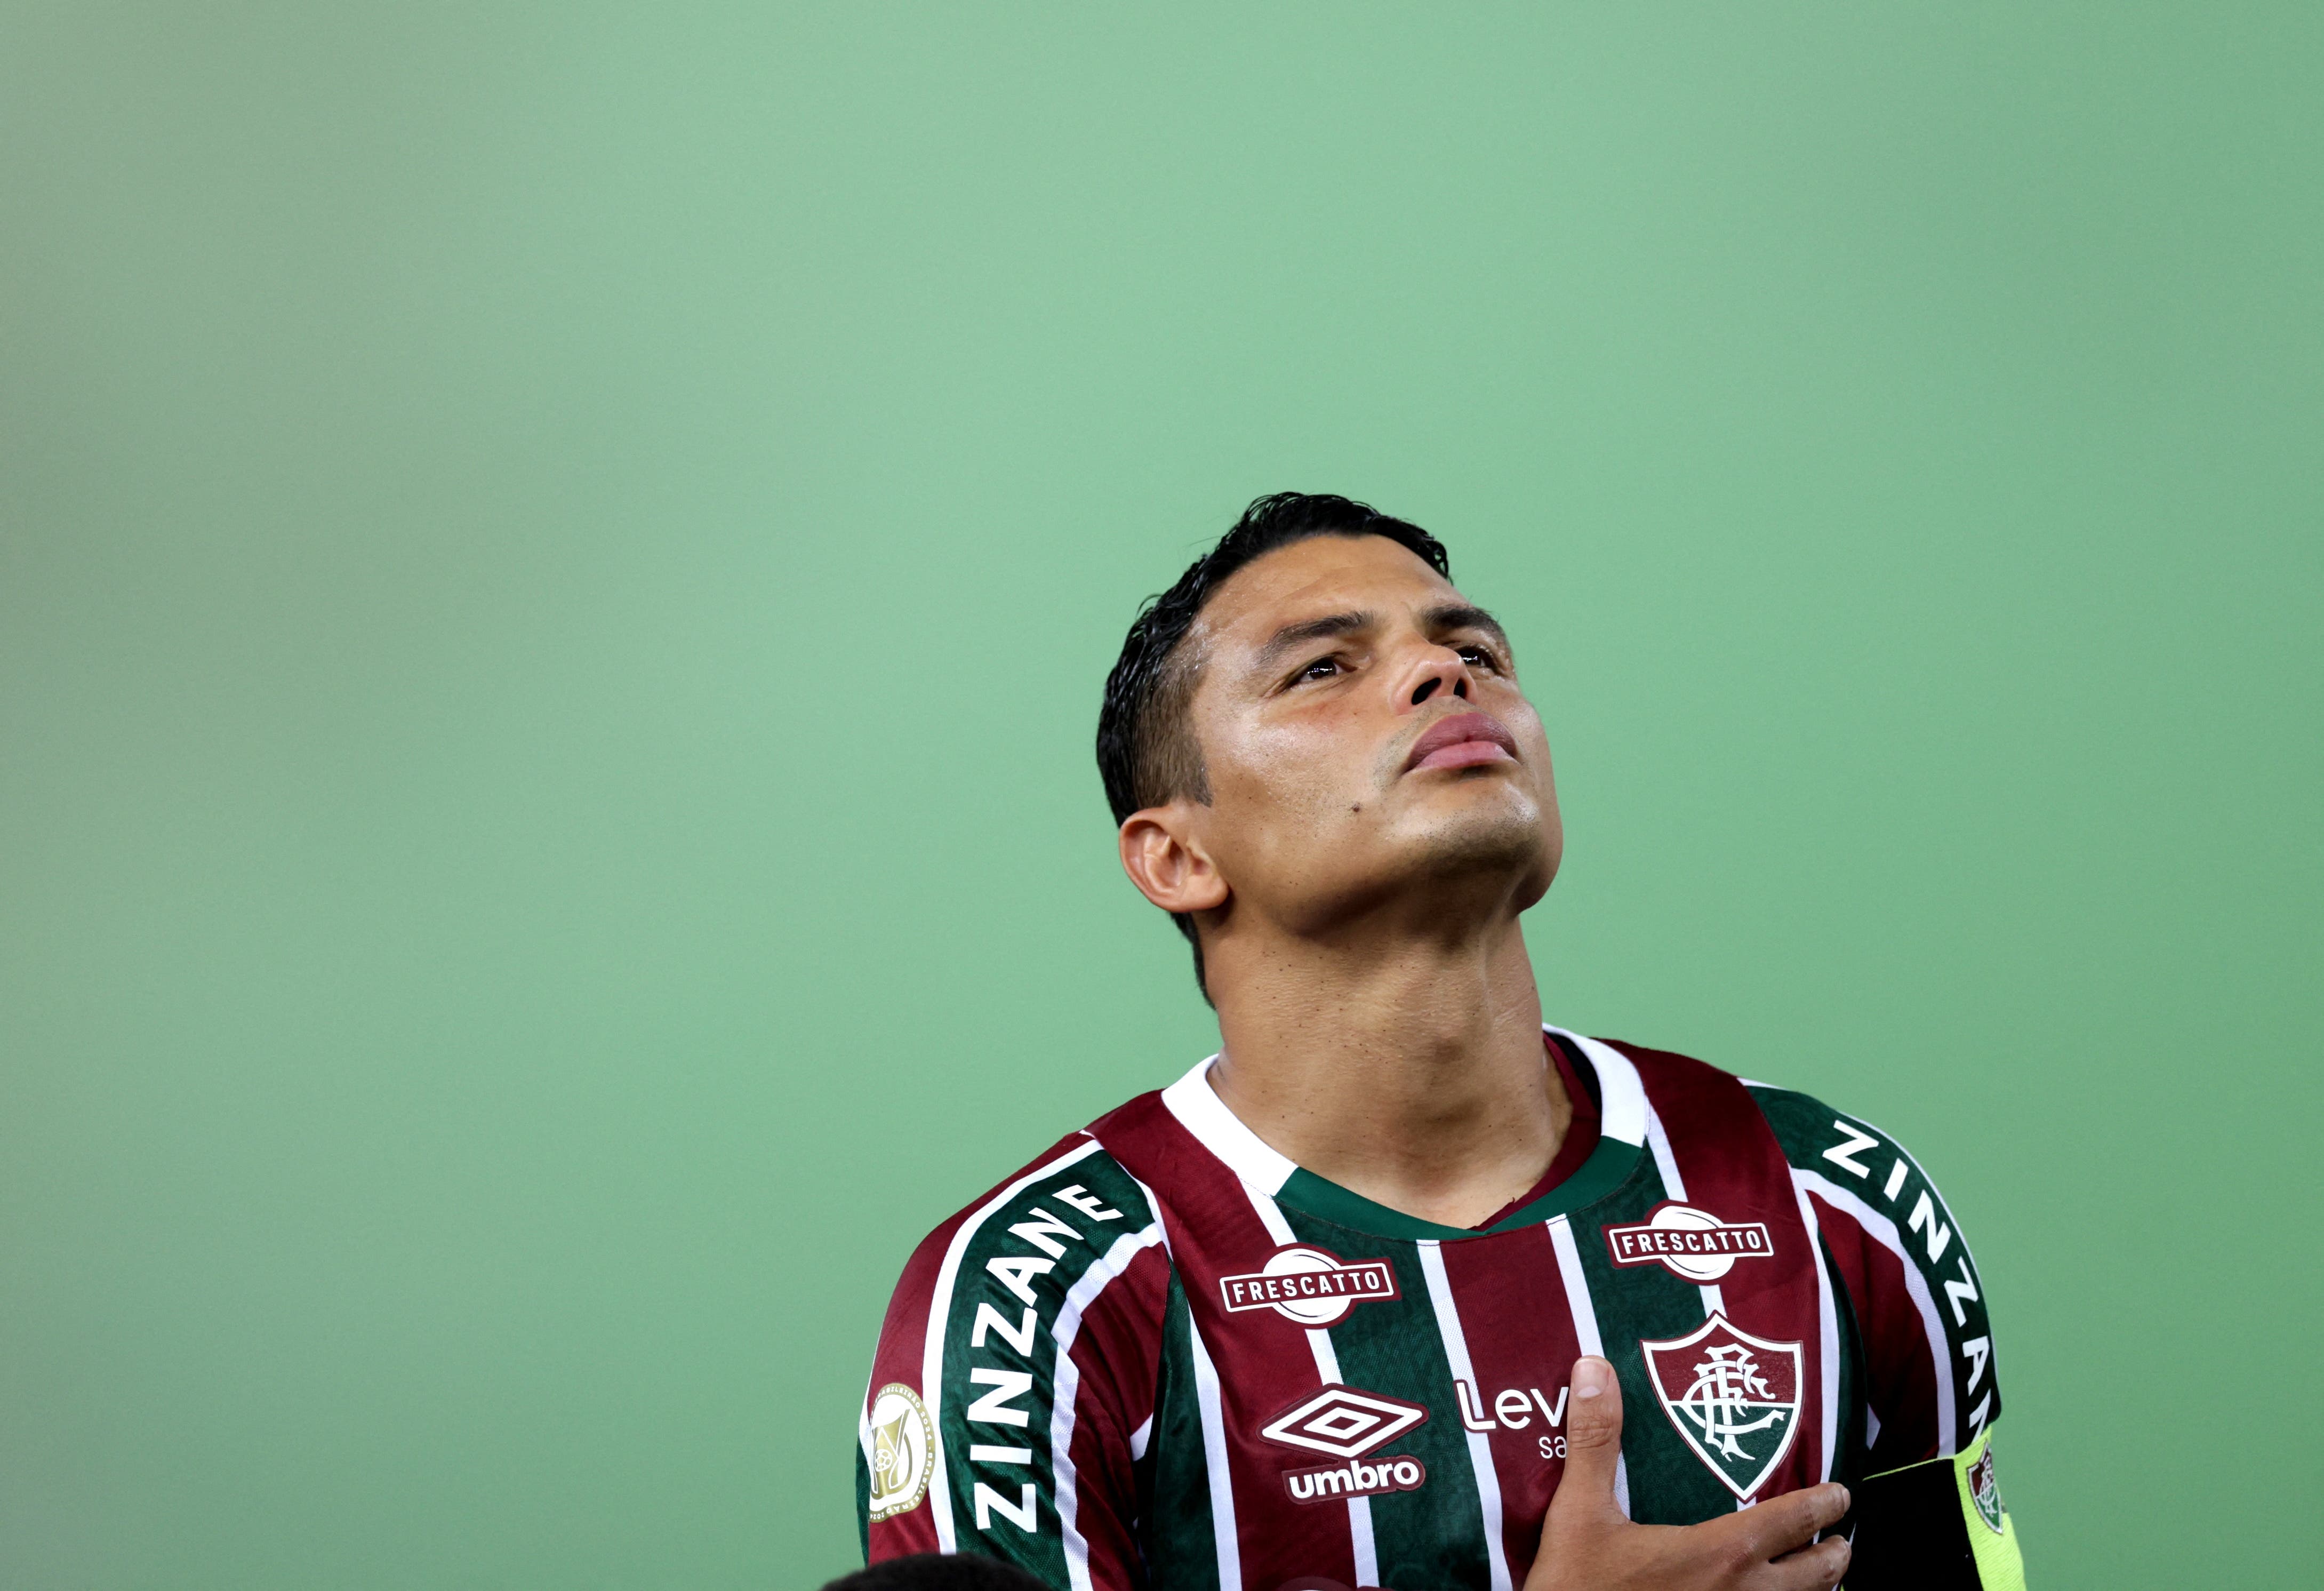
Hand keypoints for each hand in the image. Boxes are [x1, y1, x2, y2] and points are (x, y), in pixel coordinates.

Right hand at [1522, 1357, 1851, 1590]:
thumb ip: (1594, 1442)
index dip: (1823, 1505)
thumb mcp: (1578, 1513)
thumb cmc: (1578, 1589)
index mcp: (1719, 1555)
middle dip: (1834, 1553)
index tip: (1842, 1494)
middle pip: (1817, 1576)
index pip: (1791, 1522)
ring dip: (1817, 1590)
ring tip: (1816, 1576)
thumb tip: (1594, 1369)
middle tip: (1839, 1537)